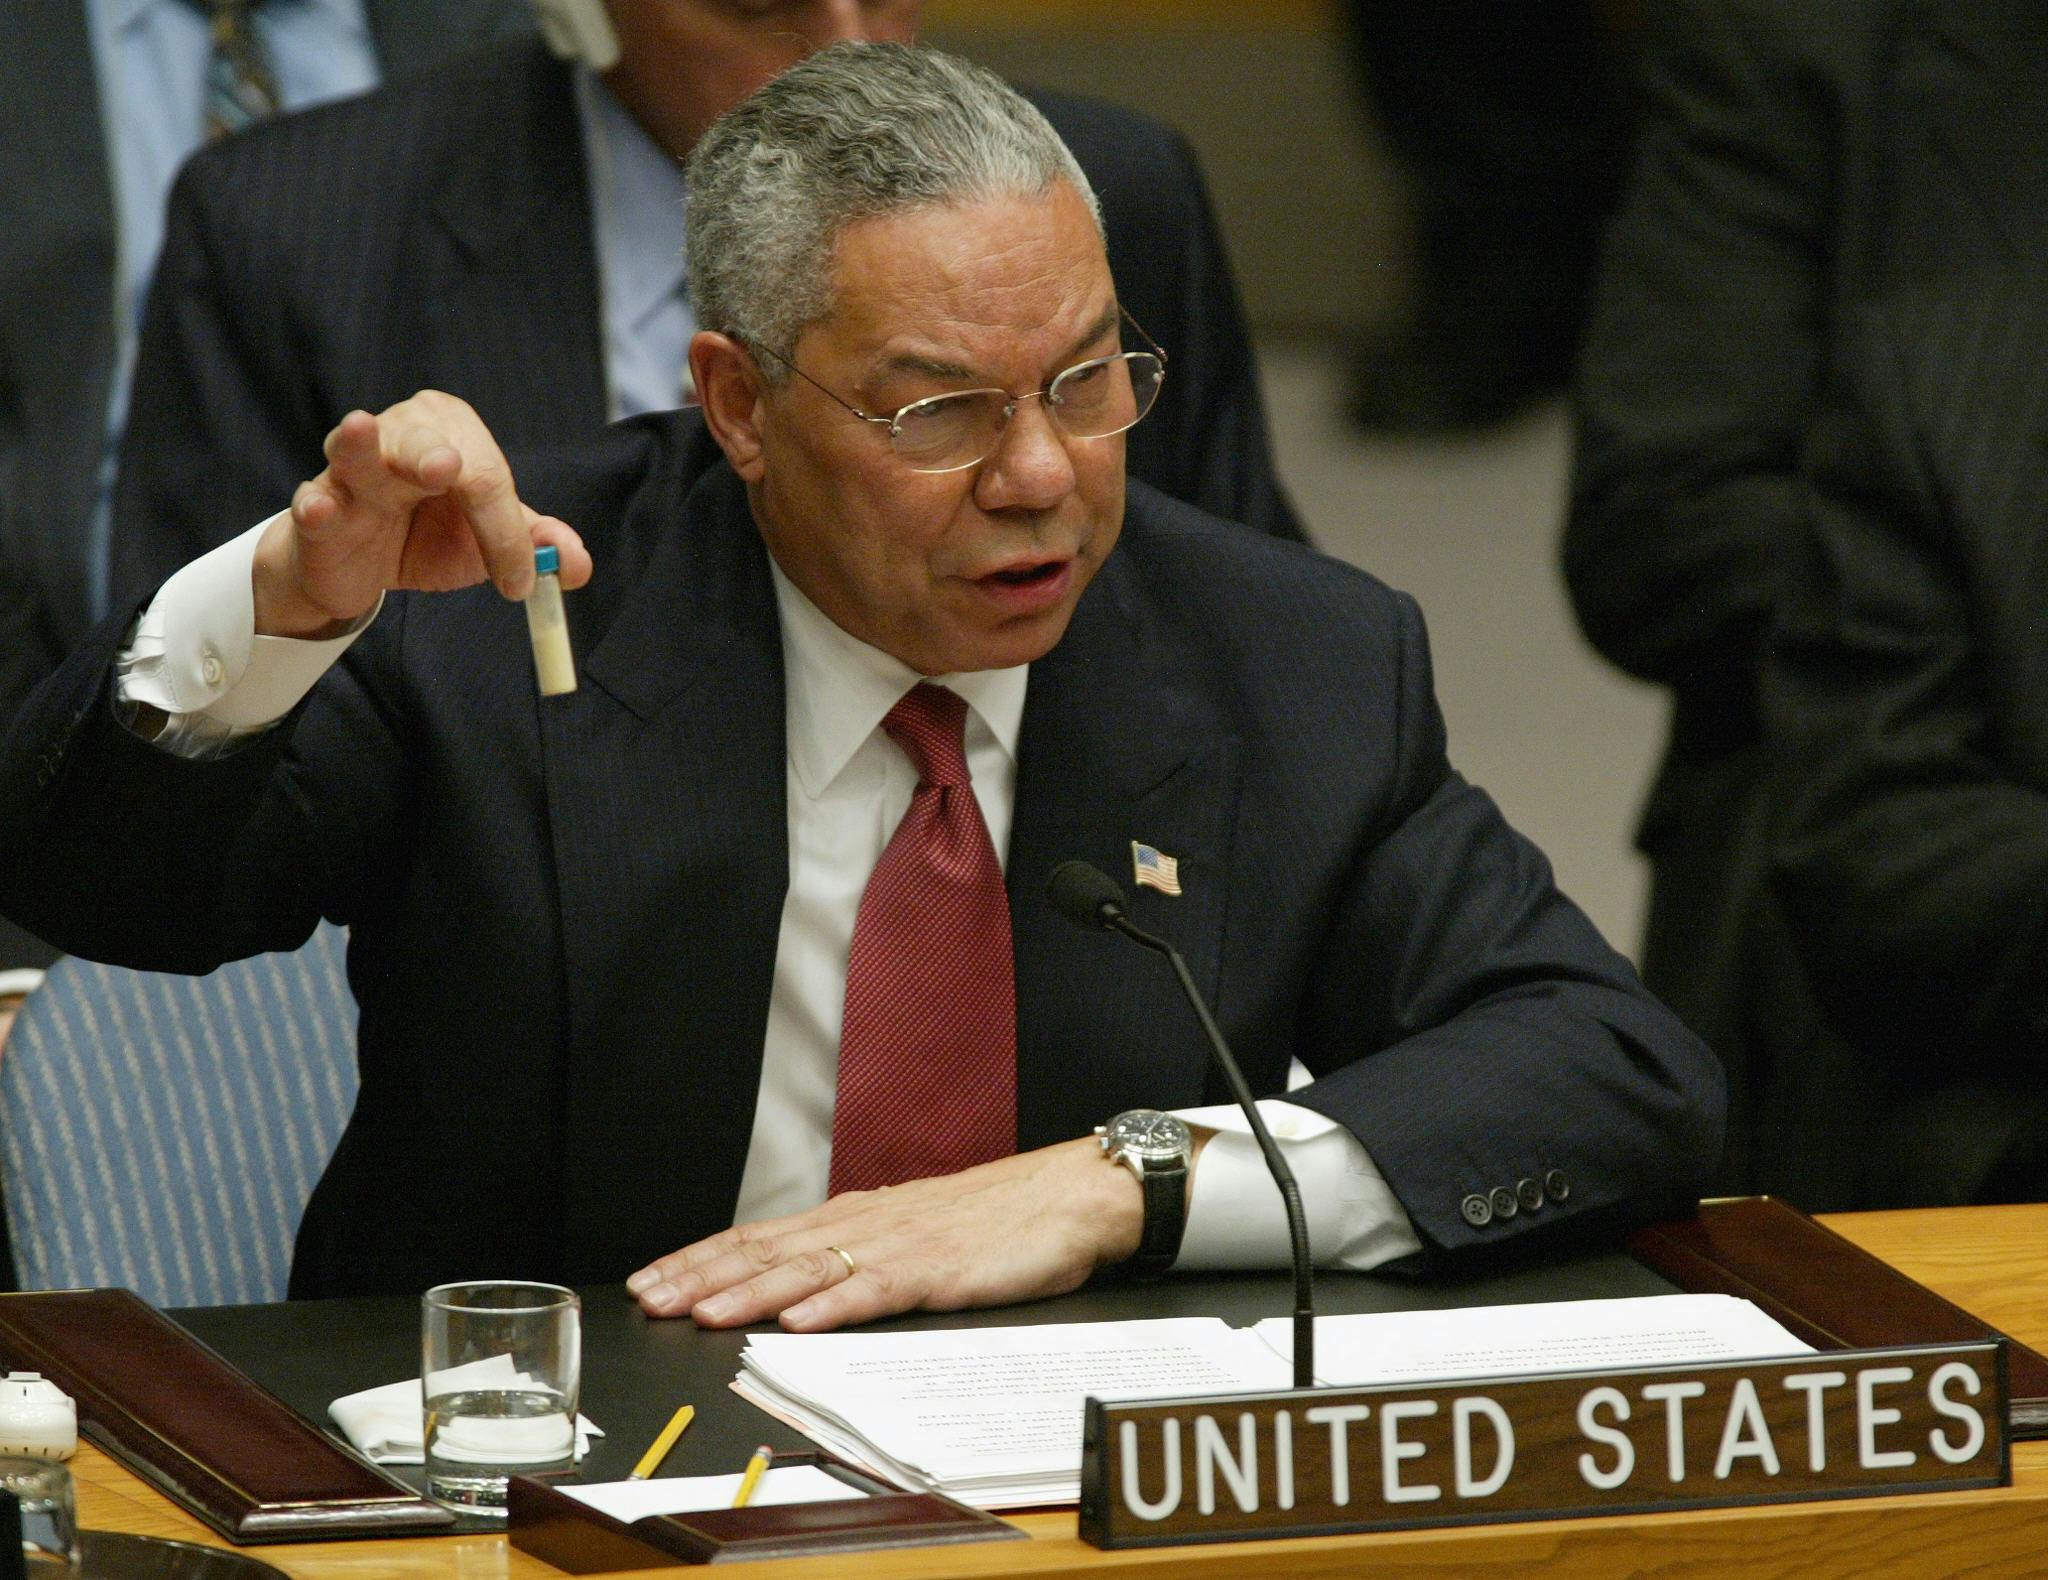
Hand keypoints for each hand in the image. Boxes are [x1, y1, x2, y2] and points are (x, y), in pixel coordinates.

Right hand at [253, 393, 590, 636]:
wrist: (362, 566)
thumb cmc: (428, 534)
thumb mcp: (486, 540)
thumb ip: (532, 545)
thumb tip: (575, 564)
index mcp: (453, 433)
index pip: (486, 476)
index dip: (506, 531)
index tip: (519, 582)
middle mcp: (401, 434)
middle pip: (424, 444)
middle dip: (433, 454)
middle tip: (448, 468)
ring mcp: (350, 468)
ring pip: (356, 452)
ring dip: (359, 445)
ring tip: (360, 428)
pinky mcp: (316, 506)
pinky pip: (314, 503)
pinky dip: (318, 505)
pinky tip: (321, 508)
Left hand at [628, 1139, 1145, 1331]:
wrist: (1069, 1196)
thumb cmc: (997, 1220)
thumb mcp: (914, 1234)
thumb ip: (860, 1256)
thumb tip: (800, 1285)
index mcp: (855, 1216)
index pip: (760, 1236)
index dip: (701, 1257)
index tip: (650, 1278)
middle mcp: (865, 1223)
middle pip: (768, 1250)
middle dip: (701, 1275)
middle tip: (648, 1299)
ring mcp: (899, 1243)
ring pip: (808, 1268)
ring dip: (749, 1291)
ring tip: (702, 1312)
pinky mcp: (938, 1267)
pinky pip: (875, 1287)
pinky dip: (831, 1304)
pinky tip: (795, 1320)